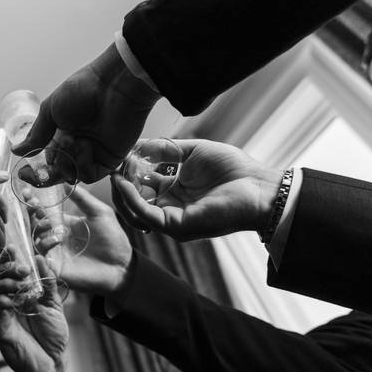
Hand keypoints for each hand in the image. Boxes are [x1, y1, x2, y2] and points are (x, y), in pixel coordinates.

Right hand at [0, 256, 67, 371]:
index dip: (9, 258)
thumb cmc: (52, 336)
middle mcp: (7, 302)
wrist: (52, 364)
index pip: (9, 271)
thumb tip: (42, 258)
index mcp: (20, 294)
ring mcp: (1, 315)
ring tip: (20, 285)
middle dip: (7, 268)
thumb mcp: (55, 305)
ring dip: (4, 283)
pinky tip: (11, 301)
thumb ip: (48, 283)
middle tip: (23, 270)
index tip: (15, 248)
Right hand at [12, 43, 159, 182]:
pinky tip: (85, 146)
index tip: (22, 174)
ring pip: (72, 176)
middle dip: (46, 174)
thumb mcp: (51, 110)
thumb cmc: (83, 90)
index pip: (46, 160)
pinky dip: (83, 165)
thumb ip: (36, 134)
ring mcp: (94, 154)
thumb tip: (17, 151)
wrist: (114, 86)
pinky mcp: (109, 160)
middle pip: (58, 173)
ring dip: (67, 163)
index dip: (34, 170)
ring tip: (71, 141)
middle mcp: (77, 146)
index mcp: (61, 134)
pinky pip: (90, 175)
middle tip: (37, 174)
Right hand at [32, 186, 132, 296]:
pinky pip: (41, 261)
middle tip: (35, 208)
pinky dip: (42, 252)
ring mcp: (55, 254)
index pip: (43, 213)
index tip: (28, 193)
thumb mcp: (99, 212)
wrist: (122, 266)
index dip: (34, 203)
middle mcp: (56, 239)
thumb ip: (82, 198)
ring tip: (52, 229)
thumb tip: (65, 181)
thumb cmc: (114, 239)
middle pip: (34, 226)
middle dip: (32, 215)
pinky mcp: (56, 270)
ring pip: (35, 242)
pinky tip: (52, 245)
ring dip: (39, 233)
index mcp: (64, 225)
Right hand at [111, 139, 282, 240]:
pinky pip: (145, 214)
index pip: (141, 185)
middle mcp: (170, 208)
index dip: (128, 171)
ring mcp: (171, 219)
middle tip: (112, 165)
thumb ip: (164, 149)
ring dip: (121, 192)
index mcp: (174, 192)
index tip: (118, 156)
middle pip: (133, 200)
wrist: (259, 187)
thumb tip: (137, 145)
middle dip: (120, 183)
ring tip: (115, 172)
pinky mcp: (176, 226)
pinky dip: (131, 199)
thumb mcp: (191, 151)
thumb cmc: (234, 169)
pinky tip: (123, 181)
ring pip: (134, 210)